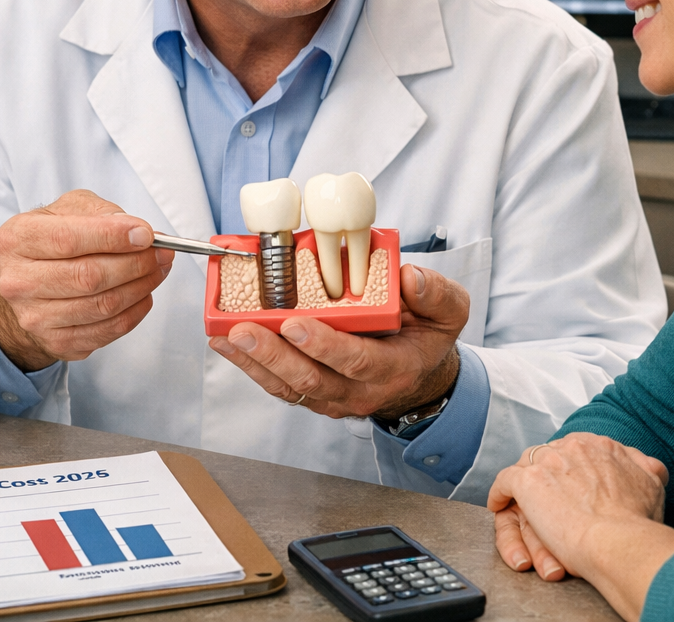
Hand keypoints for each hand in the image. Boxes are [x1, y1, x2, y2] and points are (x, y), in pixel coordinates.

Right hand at [0, 190, 174, 371]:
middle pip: (88, 276)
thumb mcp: (67, 210)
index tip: (145, 234)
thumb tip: (140, 233)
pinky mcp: (56, 342)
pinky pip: (107, 330)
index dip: (112, 237)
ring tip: (157, 270)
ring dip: (141, 287)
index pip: (68, 239)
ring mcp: (35, 318)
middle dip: (135, 263)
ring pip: (102, 306)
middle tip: (161, 253)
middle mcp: (19, 282)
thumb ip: (101, 213)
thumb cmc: (51, 242)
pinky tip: (143, 294)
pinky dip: (134, 312)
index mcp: (17, 240)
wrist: (27, 285)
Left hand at [208, 264, 468, 418]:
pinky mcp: (312, 394)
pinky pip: (278, 385)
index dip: (324, 345)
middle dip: (273, 354)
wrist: (420, 376)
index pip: (356, 360)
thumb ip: (435, 293)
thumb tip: (409, 276)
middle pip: (310, 379)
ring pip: (288, 386)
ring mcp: (332, 397)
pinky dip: (249, 365)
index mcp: (393, 368)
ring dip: (253, 361)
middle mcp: (359, 390)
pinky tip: (226, 343)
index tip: (295, 324)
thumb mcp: (448, 312)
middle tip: (243, 330)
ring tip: (225, 336)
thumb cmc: (426, 338)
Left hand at [488, 433, 668, 581]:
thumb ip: (646, 469)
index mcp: (602, 445)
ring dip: (525, 485)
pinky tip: (499, 504)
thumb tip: (652, 467)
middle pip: (550, 454)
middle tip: (545, 495)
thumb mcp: (653, 485)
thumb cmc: (637, 523)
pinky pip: (504, 481)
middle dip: (547, 474)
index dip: (570, 467)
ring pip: (527, 466)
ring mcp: (548, 460)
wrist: (620, 541)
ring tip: (522, 501)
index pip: (576, 449)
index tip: (568, 482)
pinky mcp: (527, 481)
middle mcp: (573, 445)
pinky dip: (500, 493)